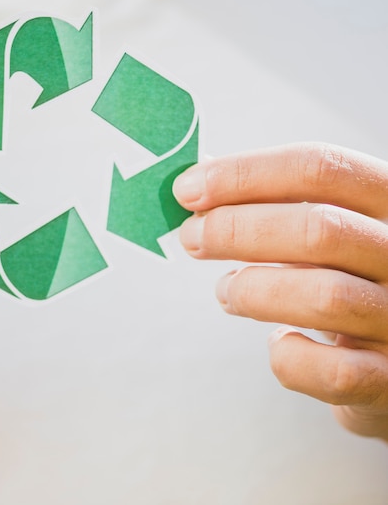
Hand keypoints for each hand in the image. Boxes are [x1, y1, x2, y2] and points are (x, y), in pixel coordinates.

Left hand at [173, 142, 387, 440]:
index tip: (189, 190)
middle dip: (235, 230)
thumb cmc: (352, 277)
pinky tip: (280, 344)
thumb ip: (282, 208)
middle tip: (193, 238)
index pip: (321, 168)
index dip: (244, 175)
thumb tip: (199, 193)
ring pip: (323, 296)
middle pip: (318, 228)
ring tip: (226, 292)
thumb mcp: (335, 228)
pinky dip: (290, 358)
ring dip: (252, 291)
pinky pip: (334, 372)